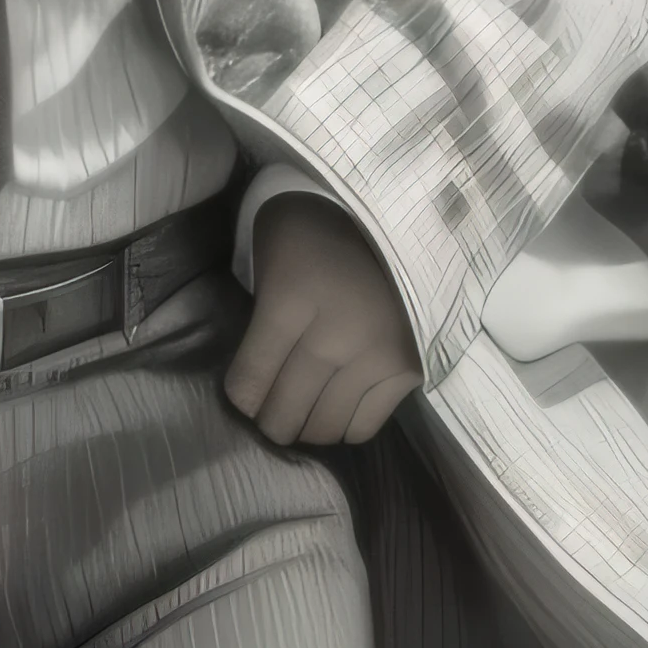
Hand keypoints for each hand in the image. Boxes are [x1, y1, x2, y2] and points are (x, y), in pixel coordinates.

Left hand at [223, 195, 422, 447]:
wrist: (389, 220)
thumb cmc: (315, 238)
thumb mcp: (270, 259)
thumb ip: (257, 317)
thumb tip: (252, 385)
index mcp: (291, 300)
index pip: (250, 381)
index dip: (241, 397)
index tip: (244, 395)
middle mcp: (336, 335)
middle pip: (285, 411)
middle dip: (269, 421)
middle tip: (270, 413)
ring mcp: (376, 356)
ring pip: (324, 426)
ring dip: (305, 428)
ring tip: (302, 412)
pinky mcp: (406, 370)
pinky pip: (364, 426)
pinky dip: (344, 427)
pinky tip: (337, 408)